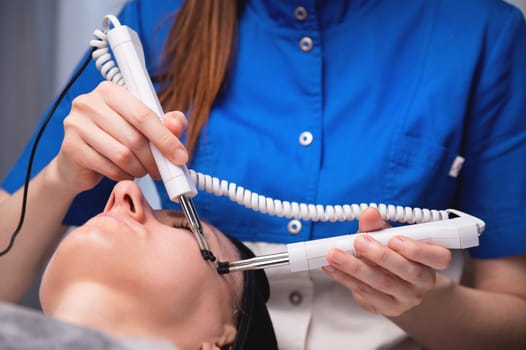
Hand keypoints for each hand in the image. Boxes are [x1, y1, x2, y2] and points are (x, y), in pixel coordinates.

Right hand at [55, 81, 188, 191]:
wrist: (77, 164)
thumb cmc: (114, 140)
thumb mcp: (144, 129)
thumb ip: (166, 124)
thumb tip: (176, 125)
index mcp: (110, 91)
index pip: (144, 115)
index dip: (165, 138)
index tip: (180, 157)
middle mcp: (89, 102)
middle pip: (135, 137)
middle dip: (153, 159)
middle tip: (160, 170)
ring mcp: (76, 123)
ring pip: (122, 154)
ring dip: (138, 169)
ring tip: (140, 170)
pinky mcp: (70, 147)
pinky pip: (108, 167)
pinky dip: (122, 175)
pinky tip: (123, 172)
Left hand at [322, 208, 451, 316]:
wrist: (394, 284)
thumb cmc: (395, 254)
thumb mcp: (389, 236)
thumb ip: (378, 225)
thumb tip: (369, 213)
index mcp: (431, 261)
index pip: (438, 257)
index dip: (417, 249)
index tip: (394, 239)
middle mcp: (422, 281)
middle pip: (406, 271)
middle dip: (379, 255)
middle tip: (358, 241)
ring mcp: (406, 298)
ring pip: (381, 283)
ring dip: (355, 268)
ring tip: (335, 254)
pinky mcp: (386, 307)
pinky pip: (364, 293)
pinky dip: (345, 278)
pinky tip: (331, 267)